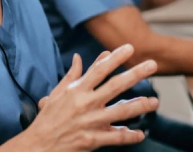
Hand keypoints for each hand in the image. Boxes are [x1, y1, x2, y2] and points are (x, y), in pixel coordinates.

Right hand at [24, 44, 158, 150]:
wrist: (38, 145)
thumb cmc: (48, 118)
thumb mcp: (57, 93)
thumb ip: (72, 76)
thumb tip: (79, 58)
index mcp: (76, 90)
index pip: (99, 69)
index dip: (116, 58)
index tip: (130, 48)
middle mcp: (85, 103)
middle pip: (115, 86)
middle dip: (135, 74)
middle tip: (152, 65)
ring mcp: (90, 122)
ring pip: (121, 112)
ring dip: (140, 106)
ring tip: (154, 102)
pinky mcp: (92, 139)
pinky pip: (115, 137)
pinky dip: (129, 136)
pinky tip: (140, 134)